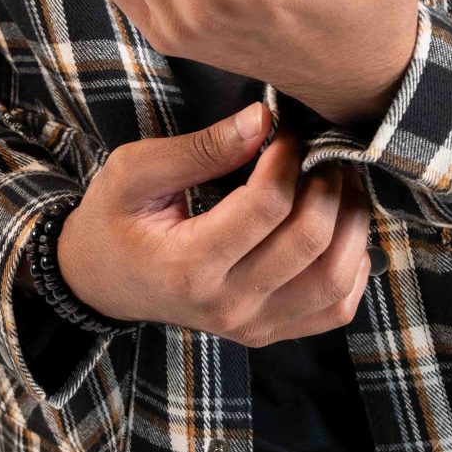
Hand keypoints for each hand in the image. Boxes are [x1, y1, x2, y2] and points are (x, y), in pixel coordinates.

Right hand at [55, 102, 372, 348]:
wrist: (99, 281)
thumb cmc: (114, 220)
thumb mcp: (134, 171)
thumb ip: (199, 147)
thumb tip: (262, 119)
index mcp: (188, 265)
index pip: (266, 206)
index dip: (286, 157)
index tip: (282, 131)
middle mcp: (227, 304)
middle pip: (309, 241)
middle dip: (326, 183)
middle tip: (318, 152)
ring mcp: (252, 326)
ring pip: (335, 277)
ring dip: (349, 221)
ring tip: (335, 183)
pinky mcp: (269, 332)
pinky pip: (336, 307)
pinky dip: (351, 265)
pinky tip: (337, 229)